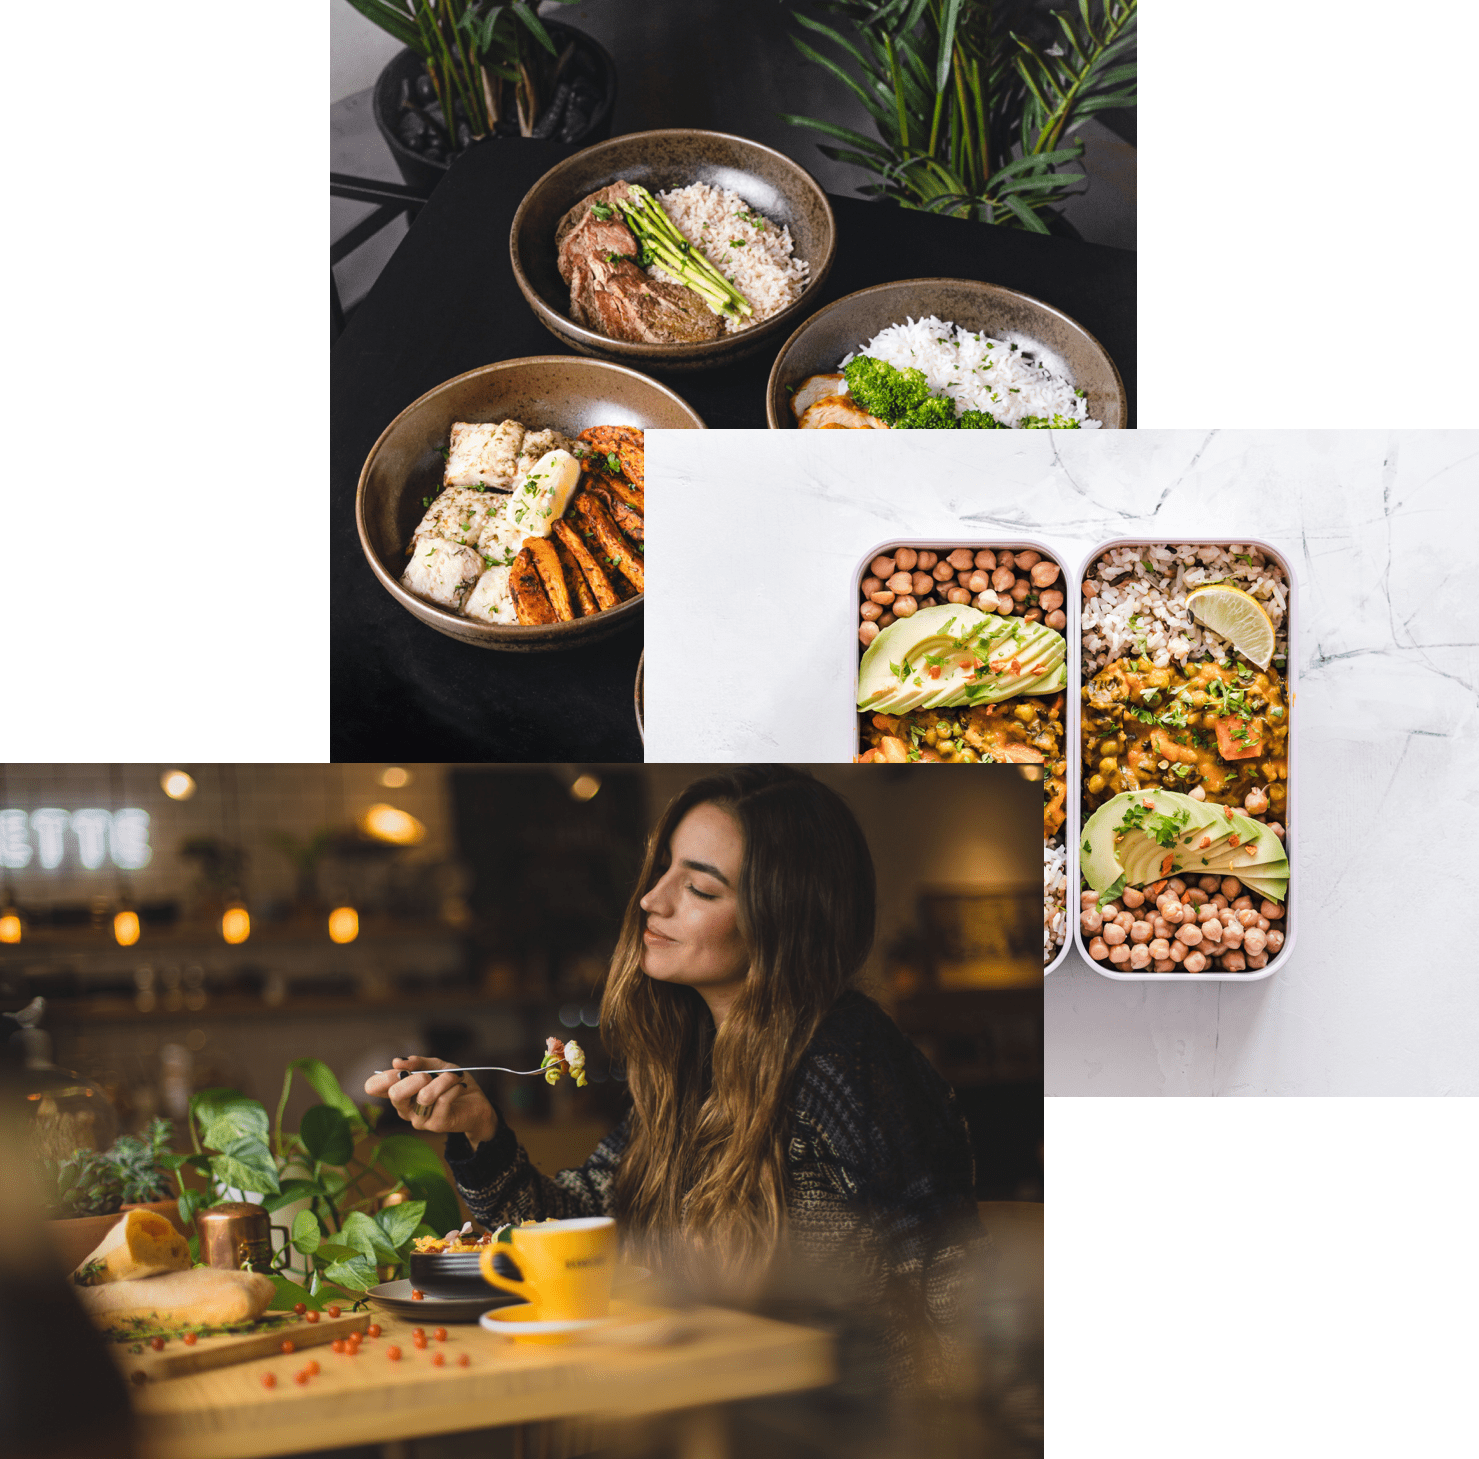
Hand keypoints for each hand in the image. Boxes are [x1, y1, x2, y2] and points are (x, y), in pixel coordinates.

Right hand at [363, 1057, 496, 1145]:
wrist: (477, 1102)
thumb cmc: (452, 1083)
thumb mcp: (437, 1066)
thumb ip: (418, 1062)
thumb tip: (397, 1061)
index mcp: (400, 1092)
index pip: (373, 1087)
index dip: (384, 1076)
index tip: (402, 1069)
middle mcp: (405, 1108)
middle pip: (395, 1094)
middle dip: (415, 1078)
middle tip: (430, 1075)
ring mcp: (419, 1119)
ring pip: (424, 1096)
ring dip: (443, 1080)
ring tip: (454, 1077)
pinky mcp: (436, 1125)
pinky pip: (443, 1100)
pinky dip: (454, 1087)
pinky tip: (460, 1087)